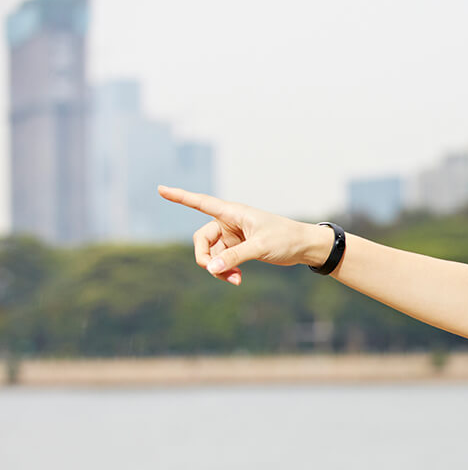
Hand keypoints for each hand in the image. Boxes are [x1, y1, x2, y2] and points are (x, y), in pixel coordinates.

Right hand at [157, 186, 330, 284]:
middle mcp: (229, 222)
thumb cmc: (286, 239)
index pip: (201, 202)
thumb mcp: (260, 248)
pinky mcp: (238, 248)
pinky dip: (226, 270)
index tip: (160, 189)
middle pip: (201, 240)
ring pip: (211, 254)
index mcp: (233, 212)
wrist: (304, 247)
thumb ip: (234, 258)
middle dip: (205, 259)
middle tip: (216, 272)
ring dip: (218, 269)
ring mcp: (232, 236)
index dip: (180, 197)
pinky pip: (221, 261)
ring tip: (236, 280)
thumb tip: (210, 269)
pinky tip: (238, 279)